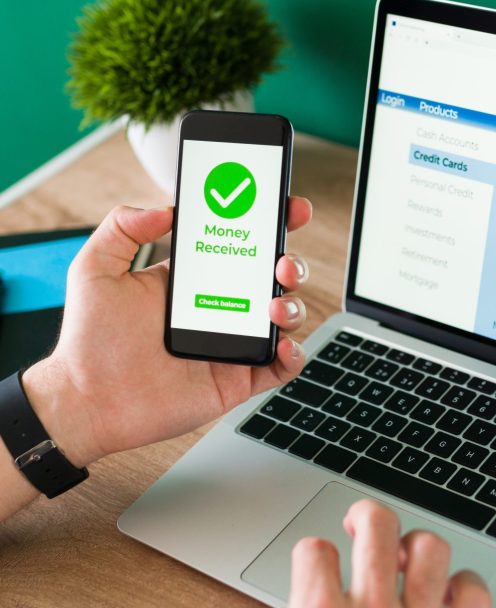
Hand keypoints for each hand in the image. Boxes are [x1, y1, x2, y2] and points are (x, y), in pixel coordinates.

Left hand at [22, 199, 312, 467]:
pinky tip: (281, 345)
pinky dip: (294, 355)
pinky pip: (281, 367)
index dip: (269, 224)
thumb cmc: (89, 341)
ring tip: (274, 305)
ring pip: (285, 318)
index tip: (286, 207)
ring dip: (293, 305)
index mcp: (193, 280)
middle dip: (291, 263)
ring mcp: (232, 344)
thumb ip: (122, 228)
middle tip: (282, 261)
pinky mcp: (238, 379)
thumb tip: (165, 209)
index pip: (240, 244)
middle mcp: (219, 308)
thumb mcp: (94, 269)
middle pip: (273, 278)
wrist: (89, 401)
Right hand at [196, 500, 491, 607]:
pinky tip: (454, 592)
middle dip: (365, 515)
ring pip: (433, 553)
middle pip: (379, 528)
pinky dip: (470, 587)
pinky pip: (476, 604)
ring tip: (407, 556)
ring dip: (419, 545)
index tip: (312, 567)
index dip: (309, 552)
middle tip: (361, 524)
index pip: (314, 550)